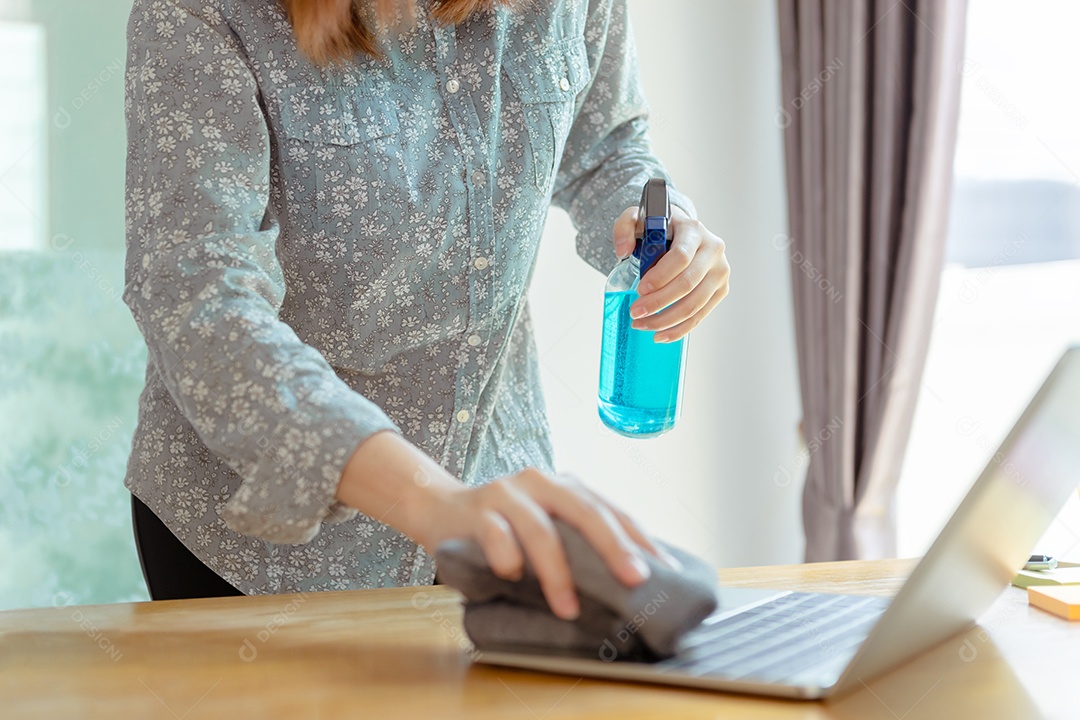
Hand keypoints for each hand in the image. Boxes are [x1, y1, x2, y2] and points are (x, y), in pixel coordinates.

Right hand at [414, 468, 676, 620]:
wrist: (439, 507)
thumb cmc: (505, 528)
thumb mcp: (545, 528)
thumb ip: (575, 545)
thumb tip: (627, 587)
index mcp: (566, 486)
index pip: (612, 510)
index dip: (640, 540)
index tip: (666, 572)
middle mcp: (542, 482)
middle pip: (586, 511)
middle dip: (613, 547)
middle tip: (634, 580)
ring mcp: (508, 494)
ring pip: (542, 531)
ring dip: (557, 573)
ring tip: (568, 608)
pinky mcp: (477, 511)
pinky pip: (496, 535)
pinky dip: (508, 558)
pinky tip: (512, 576)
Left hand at [612, 204, 729, 341]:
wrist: (681, 232)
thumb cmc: (660, 227)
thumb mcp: (638, 217)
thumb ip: (624, 227)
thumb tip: (622, 251)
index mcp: (694, 230)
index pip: (681, 257)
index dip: (661, 276)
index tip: (640, 289)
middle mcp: (713, 251)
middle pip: (688, 284)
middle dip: (659, 302)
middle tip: (635, 313)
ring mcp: (720, 272)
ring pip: (695, 304)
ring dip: (666, 320)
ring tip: (642, 325)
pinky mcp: (720, 290)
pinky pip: (700, 315)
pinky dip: (679, 329)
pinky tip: (661, 334)